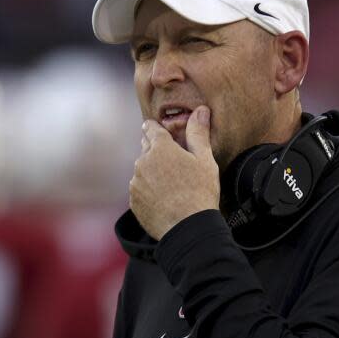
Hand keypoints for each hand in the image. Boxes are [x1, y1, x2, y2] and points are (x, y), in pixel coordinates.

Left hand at [130, 105, 219, 239]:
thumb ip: (199, 133)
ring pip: (142, 171)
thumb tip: (200, 110)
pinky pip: (140, 190)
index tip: (159, 131)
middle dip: (156, 151)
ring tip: (170, 184)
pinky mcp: (133, 201)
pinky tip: (164, 199)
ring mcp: (136, 183)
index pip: (151, 129)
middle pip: (146, 149)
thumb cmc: (200, 192)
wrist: (188, 227)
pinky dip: (148, 191)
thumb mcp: (205, 160)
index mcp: (160, 148)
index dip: (156, 128)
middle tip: (172, 161)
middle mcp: (143, 162)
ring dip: (152, 172)